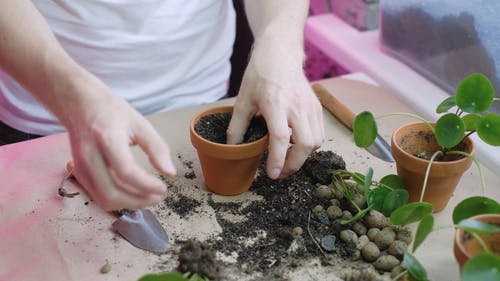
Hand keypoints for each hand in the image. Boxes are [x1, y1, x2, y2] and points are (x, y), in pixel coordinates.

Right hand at [64, 76, 175, 210]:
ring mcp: (80, 167)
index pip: (126, 172)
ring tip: (148, 197)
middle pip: (111, 193)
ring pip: (103, 199)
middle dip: (138, 201)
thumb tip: (170, 173)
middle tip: (158, 197)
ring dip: (128, 204)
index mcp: (107, 139)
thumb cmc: (111, 111)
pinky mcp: (78, 173)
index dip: (146, 185)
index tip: (163, 188)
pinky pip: (98, 195)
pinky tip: (132, 193)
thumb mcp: (139, 123)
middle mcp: (90, 156)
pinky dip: (117, 200)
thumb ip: (157, 147)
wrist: (78, 103)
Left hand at [227, 39, 323, 178]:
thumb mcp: (243, 99)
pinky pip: (320, 134)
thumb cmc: (260, 75)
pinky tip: (296, 145)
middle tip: (281, 173)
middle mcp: (297, 106)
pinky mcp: (317, 108)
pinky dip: (310, 145)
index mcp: (275, 104)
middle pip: (305, 144)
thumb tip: (232, 147)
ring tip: (288, 160)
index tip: (273, 173)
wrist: (280, 54)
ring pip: (316, 142)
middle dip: (294, 165)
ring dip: (303, 157)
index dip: (278, 159)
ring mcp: (310, 107)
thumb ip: (237, 125)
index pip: (281, 138)